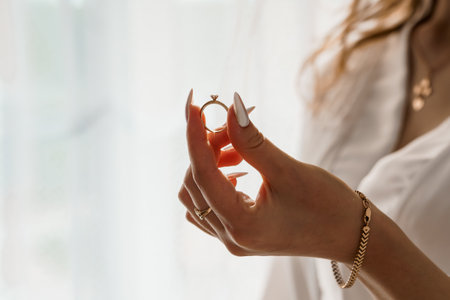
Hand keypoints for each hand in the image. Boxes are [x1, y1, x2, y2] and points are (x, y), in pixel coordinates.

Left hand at [179, 91, 362, 261]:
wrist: (348, 235)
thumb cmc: (328, 206)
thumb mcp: (289, 170)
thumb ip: (253, 140)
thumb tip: (231, 106)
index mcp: (243, 225)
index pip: (202, 175)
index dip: (194, 136)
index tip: (192, 105)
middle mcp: (231, 237)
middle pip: (196, 184)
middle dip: (207, 149)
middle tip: (231, 126)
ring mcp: (232, 239)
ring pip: (196, 195)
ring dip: (208, 165)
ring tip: (237, 149)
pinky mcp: (238, 234)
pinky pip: (208, 206)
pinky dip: (214, 181)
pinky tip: (236, 169)